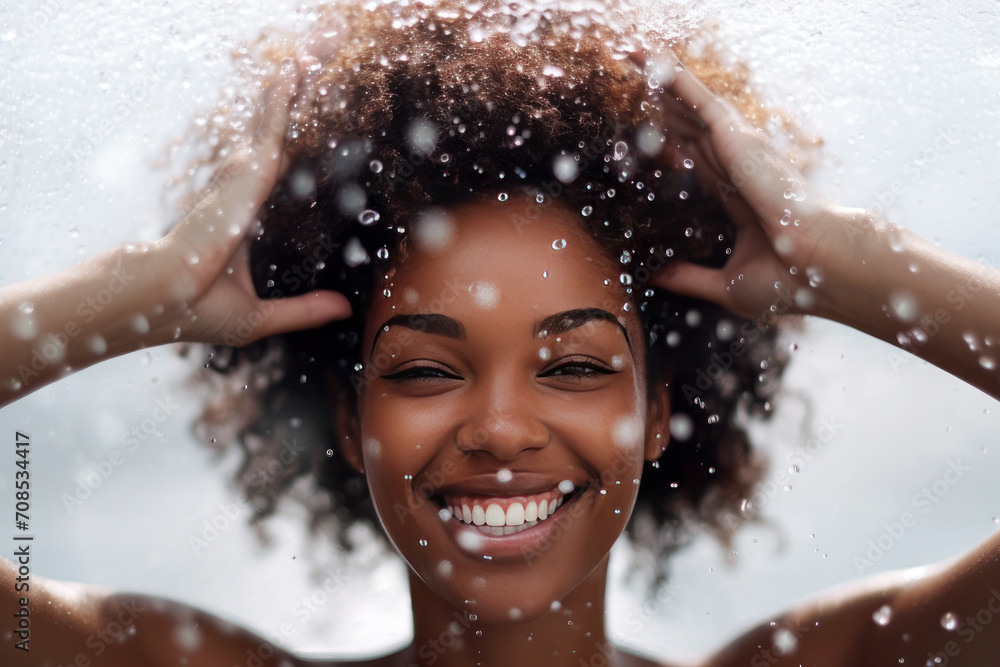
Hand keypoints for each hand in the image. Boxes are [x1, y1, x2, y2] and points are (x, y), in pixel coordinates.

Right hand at [143, 58, 350, 345]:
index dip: (285, 160)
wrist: (164, 298)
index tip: (304, 143)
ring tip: (305, 62)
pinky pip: (270, 129)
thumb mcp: (262, 317)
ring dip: (286, 97)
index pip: (271, 184)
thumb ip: (304, 310)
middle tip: (307, 77)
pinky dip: (281, 101)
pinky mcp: (244, 175)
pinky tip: (293, 74)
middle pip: (271, 148)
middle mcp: (240, 197)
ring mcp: (240, 183)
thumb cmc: (197, 311)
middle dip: (284, 115)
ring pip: (270, 131)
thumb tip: (343, 309)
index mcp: (242, 224)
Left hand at [641, 51, 876, 321]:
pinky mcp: (735, 137)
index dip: (677, 146)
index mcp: (738, 200)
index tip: (655, 135)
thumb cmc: (789, 282)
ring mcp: (738, 150)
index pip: (700, 165)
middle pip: (692, 130)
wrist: (817, 269)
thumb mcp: (725, 283)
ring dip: (664, 83)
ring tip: (635, 58)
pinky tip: (648, 60)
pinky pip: (697, 98)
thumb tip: (655, 275)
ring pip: (691, 107)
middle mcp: (738, 168)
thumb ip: (688, 276)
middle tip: (638, 82)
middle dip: (666, 108)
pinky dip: (673, 77)